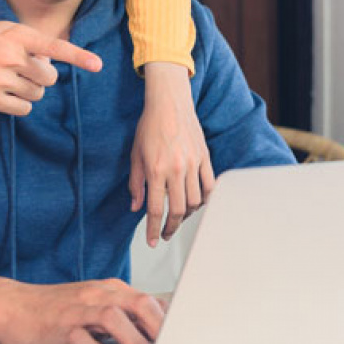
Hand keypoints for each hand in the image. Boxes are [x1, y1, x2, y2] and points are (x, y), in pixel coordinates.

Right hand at [0, 21, 101, 116]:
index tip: (97, 65)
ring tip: (9, 77)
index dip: (77, 56)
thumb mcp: (5, 31)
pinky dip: (20, 103)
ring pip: (38, 94)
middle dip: (43, 76)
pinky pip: (25, 109)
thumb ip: (32, 44)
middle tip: (23, 68)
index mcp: (16, 35)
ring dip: (30, 89)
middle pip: (50, 78)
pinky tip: (3, 91)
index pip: (53, 47)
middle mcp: (9, 56)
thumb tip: (51, 66)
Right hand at [0, 276, 164, 343]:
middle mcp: (95, 295)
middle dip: (160, 328)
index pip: (147, 300)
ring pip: (113, 319)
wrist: (11, 307)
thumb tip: (156, 330)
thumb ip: (120, 316)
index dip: (169, 321)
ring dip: (135, 342)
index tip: (184, 341)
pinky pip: (83, 339)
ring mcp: (77, 309)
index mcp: (107, 290)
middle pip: (137, 303)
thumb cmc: (54, 310)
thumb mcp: (91, 307)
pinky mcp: (59, 327)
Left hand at [129, 62, 214, 245]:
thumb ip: (136, 184)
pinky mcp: (205, 157)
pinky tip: (196, 202)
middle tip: (165, 233)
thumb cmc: (149, 126)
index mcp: (156, 170)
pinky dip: (204, 198)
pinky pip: (209, 185)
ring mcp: (193, 164)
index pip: (155, 209)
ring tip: (178, 216)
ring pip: (195, 201)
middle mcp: (176, 169)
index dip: (152, 229)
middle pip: (178, 211)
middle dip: (171, 227)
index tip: (152, 241)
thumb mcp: (135, 155)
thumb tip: (135, 207)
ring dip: (187, 214)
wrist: (169, 103)